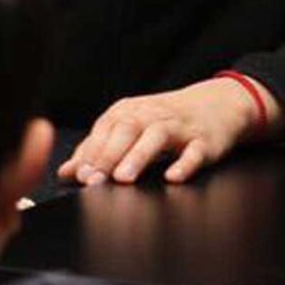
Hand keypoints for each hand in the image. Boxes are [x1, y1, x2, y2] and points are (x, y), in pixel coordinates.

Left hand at [59, 76, 274, 186]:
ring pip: (156, 137)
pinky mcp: (205, 141)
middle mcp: (152, 115)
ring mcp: (179, 127)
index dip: (90, 152)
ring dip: (138, 156)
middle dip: (107, 155)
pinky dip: (184, 164)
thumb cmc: (165, 120)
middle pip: (126, 130)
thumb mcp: (129, 128)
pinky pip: (195, 152)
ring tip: (123, 178)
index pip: (105, 129)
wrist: (217, 105)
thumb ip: (98, 149)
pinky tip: (172, 177)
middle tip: (94, 180)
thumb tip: (67, 171)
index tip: (79, 175)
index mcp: (129, 112)